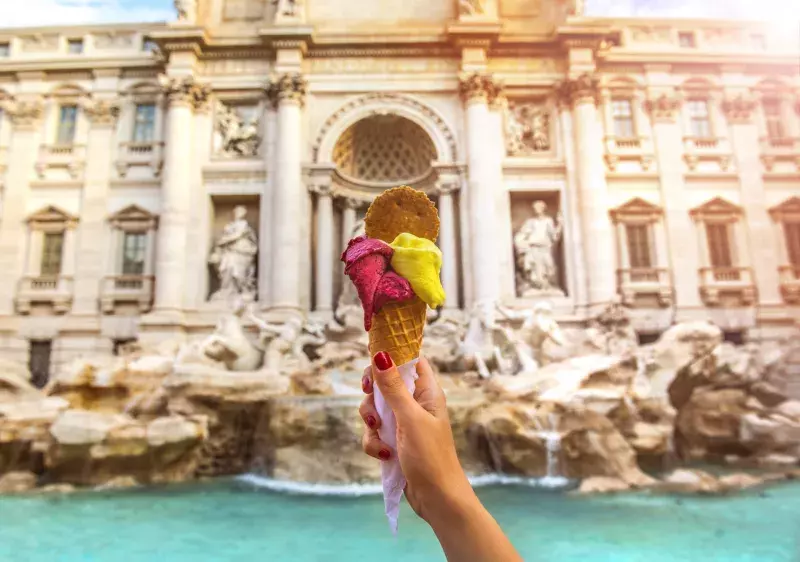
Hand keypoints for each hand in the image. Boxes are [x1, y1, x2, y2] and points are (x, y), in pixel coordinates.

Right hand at [358, 355, 472, 523]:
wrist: (436, 499)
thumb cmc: (431, 456)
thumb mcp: (410, 419)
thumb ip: (393, 388)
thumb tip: (380, 354)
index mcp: (426, 392)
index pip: (410, 360)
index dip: (392, 355)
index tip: (372, 358)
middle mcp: (415, 403)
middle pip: (385, 383)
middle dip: (372, 394)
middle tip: (368, 398)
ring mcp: (403, 423)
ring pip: (375, 409)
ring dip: (371, 423)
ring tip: (380, 437)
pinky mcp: (394, 442)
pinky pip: (374, 433)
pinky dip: (374, 443)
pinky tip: (385, 455)